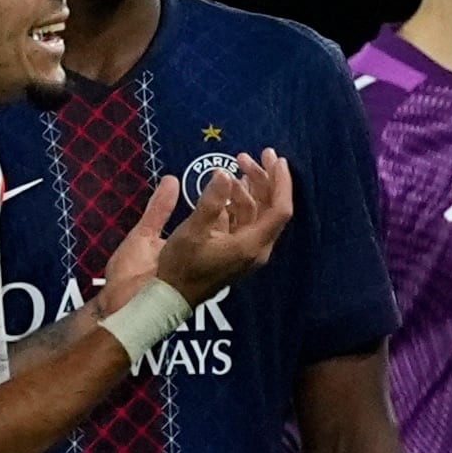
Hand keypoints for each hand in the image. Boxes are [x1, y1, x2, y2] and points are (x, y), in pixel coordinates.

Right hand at [113, 151, 295, 306]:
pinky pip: (243, 220)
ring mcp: (246, 250)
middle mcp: (256, 248)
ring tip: (236, 164)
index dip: (281, 182)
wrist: (170, 297)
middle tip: (248, 155)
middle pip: (270, 207)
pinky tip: (228, 186)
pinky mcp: (234, 250)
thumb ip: (211, 202)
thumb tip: (224, 173)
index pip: (280, 209)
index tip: (276, 158)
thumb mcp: (193, 231)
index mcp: (252, 244)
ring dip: (249, 188)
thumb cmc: (181, 266)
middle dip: (263, 178)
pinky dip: (239, 201)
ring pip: (256, 212)